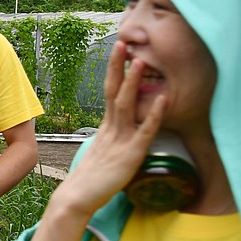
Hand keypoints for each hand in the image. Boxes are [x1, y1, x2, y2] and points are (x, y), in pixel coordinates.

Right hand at [53, 40, 166, 215]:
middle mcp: (111, 129)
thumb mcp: (102, 154)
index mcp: (106, 127)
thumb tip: (122, 135)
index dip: (114, 71)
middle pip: (114, 90)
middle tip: (123, 42)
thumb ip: (113, 141)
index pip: (110, 92)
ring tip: (140, 60)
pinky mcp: (130, 155)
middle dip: (118, 66)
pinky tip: (163, 99)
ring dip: (133, 82)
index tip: (118, 51)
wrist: (76, 198)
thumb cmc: (89, 181)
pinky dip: (155, 114)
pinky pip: (145, 131)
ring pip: (127, 105)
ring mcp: (120, 140)